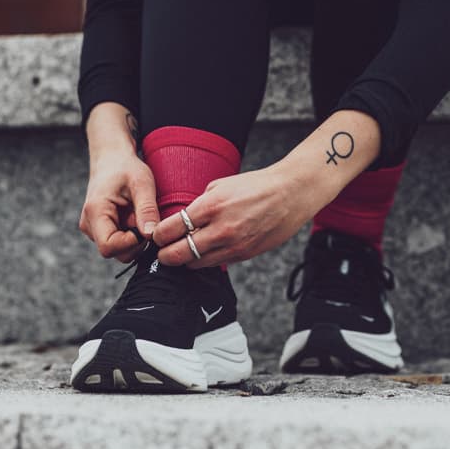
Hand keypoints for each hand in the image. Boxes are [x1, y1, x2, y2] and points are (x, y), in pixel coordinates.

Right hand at [79, 148, 159, 262]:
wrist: (112, 159)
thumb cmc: (126, 167)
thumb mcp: (142, 183)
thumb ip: (146, 209)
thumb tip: (151, 234)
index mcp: (95, 212)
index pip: (109, 247)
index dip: (131, 243)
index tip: (147, 228)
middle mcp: (89, 225)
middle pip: (115, 252)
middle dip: (137, 242)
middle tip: (148, 219)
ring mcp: (94, 229)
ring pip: (119, 249)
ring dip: (136, 238)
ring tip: (141, 214)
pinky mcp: (101, 229)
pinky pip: (119, 242)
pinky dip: (132, 234)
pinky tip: (137, 217)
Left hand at [152, 164, 325, 267]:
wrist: (292, 193)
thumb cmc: (258, 185)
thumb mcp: (222, 185)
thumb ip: (200, 203)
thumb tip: (183, 219)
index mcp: (211, 206)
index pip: (170, 229)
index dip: (158, 235)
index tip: (157, 235)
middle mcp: (221, 229)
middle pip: (177, 253)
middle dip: (164, 254)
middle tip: (162, 251)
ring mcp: (234, 245)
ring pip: (194, 264)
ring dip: (185, 260)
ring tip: (183, 252)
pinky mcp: (245, 254)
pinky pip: (216, 264)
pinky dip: (205, 260)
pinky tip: (205, 252)